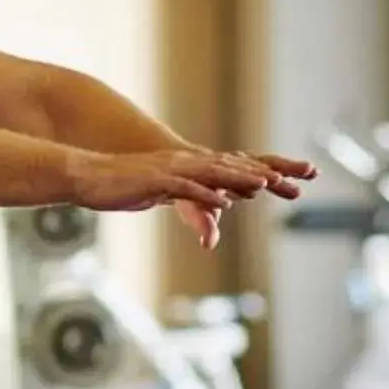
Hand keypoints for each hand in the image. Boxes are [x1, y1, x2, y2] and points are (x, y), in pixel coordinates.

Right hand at [69, 149, 311, 248]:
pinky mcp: (156, 182)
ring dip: (241, 180)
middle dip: (268, 174)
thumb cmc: (123, 187)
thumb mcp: (162, 197)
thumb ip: (189, 209)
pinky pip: (185, 189)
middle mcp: (187, 165)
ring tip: (268, 186)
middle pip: (235, 168)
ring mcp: (173, 172)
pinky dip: (204, 195)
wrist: (88, 175)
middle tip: (300, 178)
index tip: (295, 181)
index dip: (264, 175)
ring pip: (214, 175)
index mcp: (192, 169)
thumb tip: (211, 223)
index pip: (235, 171)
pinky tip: (222, 202)